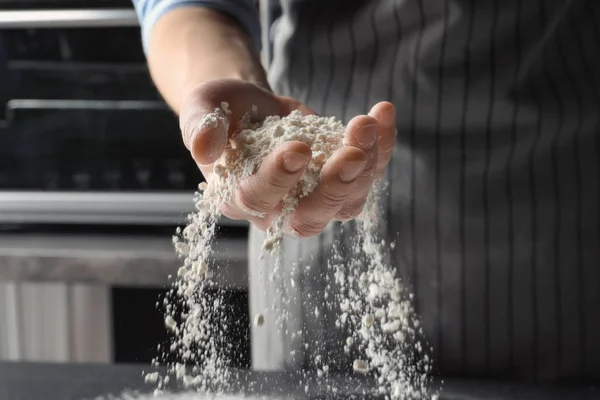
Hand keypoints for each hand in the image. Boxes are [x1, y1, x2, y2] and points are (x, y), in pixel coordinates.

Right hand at [179, 79, 395, 236]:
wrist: (252, 106)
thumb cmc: (224, 111)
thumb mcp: (201, 110)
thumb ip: (200, 128)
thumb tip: (203, 148)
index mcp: (239, 197)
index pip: (259, 200)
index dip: (279, 178)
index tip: (297, 147)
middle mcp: (279, 208)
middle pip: (311, 217)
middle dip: (335, 186)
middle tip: (351, 152)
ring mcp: (314, 197)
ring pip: (347, 202)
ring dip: (365, 166)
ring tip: (366, 123)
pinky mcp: (339, 179)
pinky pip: (367, 174)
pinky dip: (381, 147)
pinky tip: (382, 113)